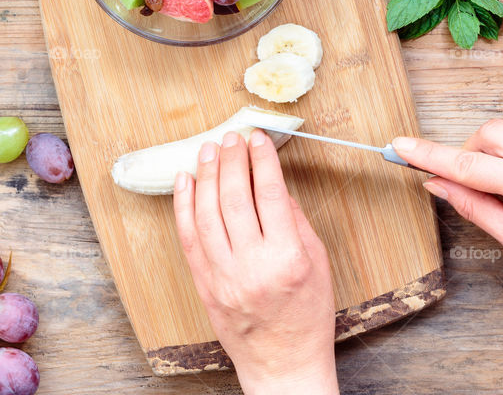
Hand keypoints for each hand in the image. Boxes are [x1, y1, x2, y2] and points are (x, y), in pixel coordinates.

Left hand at [173, 130, 338, 394]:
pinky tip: (186, 182)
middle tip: (232, 138)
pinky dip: (184, 206)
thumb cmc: (307, 316)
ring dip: (207, 176)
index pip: (270, 195)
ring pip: (207, 214)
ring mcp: (223, 276)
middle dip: (233, 161)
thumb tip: (273, 184)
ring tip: (209, 151)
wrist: (283, 363)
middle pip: (235, 199)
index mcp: (287, 259)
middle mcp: (252, 266)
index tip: (258, 139)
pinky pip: (189, 238)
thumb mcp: (318, 264)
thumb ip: (296, 222)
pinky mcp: (204, 284)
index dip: (262, 161)